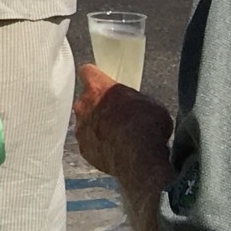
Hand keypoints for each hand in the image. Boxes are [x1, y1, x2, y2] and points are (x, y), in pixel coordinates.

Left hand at [73, 63, 174, 178]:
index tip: (100, 81)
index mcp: (98, 87)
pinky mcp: (84, 150)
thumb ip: (134, 100)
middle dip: (98, 105)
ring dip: (97, 127)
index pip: (87, 72)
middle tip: (116, 114)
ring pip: (86, 123)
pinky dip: (99, 146)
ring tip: (117, 136)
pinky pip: (90, 144)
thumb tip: (136, 106)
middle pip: (86, 100)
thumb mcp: (149, 102)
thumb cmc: (147, 126)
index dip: (95, 77)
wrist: (141, 158)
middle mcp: (84, 105)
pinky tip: (115, 150)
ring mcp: (81, 129)